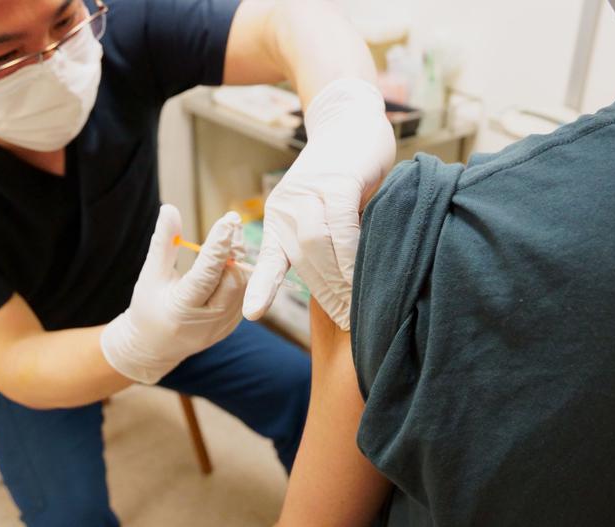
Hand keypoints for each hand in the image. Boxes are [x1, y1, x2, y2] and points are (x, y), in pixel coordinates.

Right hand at [101, 205, 246, 383]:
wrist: (153, 347)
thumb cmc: (147, 307)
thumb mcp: (150, 275)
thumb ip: (163, 243)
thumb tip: (169, 209)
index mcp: (181, 310)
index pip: (205, 275)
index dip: (218, 247)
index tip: (228, 221)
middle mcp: (206, 322)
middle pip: (230, 281)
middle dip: (233, 249)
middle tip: (232, 222)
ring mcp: (222, 327)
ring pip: (241, 287)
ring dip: (238, 258)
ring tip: (233, 234)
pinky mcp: (231, 327)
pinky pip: (241, 295)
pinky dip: (238, 273)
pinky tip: (232, 255)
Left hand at [242, 78, 396, 329]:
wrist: (351, 118)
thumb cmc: (345, 171)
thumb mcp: (328, 209)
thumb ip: (329, 240)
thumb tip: (343, 283)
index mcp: (279, 217)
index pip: (269, 259)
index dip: (262, 287)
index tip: (252, 314)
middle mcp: (286, 206)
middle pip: (301, 259)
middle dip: (326, 294)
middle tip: (348, 320)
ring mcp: (308, 192)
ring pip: (317, 245)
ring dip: (339, 278)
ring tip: (357, 304)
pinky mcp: (334, 182)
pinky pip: (340, 226)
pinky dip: (351, 251)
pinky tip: (362, 269)